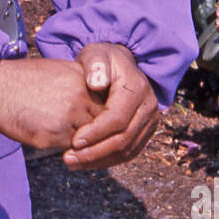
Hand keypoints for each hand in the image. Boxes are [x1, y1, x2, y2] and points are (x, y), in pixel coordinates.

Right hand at [0, 56, 102, 150]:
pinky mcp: (54, 135)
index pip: (106, 103)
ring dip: (81, 140)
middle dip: (95, 130)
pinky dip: (65, 147)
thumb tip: (95, 101)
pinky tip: (50, 137)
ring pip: (88, 137)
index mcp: (82, 79)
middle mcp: (79, 97)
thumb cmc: (23, 79)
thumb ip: (79, 86)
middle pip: (102, 122)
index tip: (95, 119)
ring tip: (65, 136)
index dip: (101, 114)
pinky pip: (70, 147)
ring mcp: (68, 117)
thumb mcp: (58, 72)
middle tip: (86, 134)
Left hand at [62, 43, 158, 170]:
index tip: (74, 141)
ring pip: (126, 151)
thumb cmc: (103, 60)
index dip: (96, 132)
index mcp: (137, 89)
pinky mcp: (145, 132)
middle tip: (68, 159)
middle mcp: (149, 107)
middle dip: (95, 152)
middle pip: (123, 139)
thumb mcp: (96, 55)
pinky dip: (106, 160)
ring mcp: (149, 122)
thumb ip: (96, 66)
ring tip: (73, 163)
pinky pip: (128, 153)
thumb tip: (96, 84)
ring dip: (99, 161)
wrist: (120, 65)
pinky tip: (86, 162)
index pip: (117, 118)